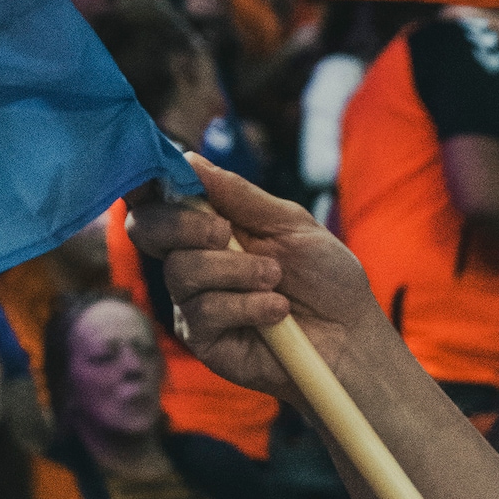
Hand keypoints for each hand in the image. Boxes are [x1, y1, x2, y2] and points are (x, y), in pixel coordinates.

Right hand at [126, 154, 386, 404]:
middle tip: (226, 233)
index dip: (146, 182)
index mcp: (208, 227)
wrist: (352, 339)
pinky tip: (278, 310)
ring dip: (234, 270)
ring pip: (180, 270)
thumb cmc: (327, 280)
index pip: (156, 200)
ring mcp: (194, 301)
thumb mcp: (292, 225)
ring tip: (275, 279)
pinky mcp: (203, 338)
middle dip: (184, 224)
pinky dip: (246, 305)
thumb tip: (189, 160)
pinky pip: (203, 311)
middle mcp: (192, 261)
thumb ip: (241, 195)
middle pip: (146, 228)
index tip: (164, 176)